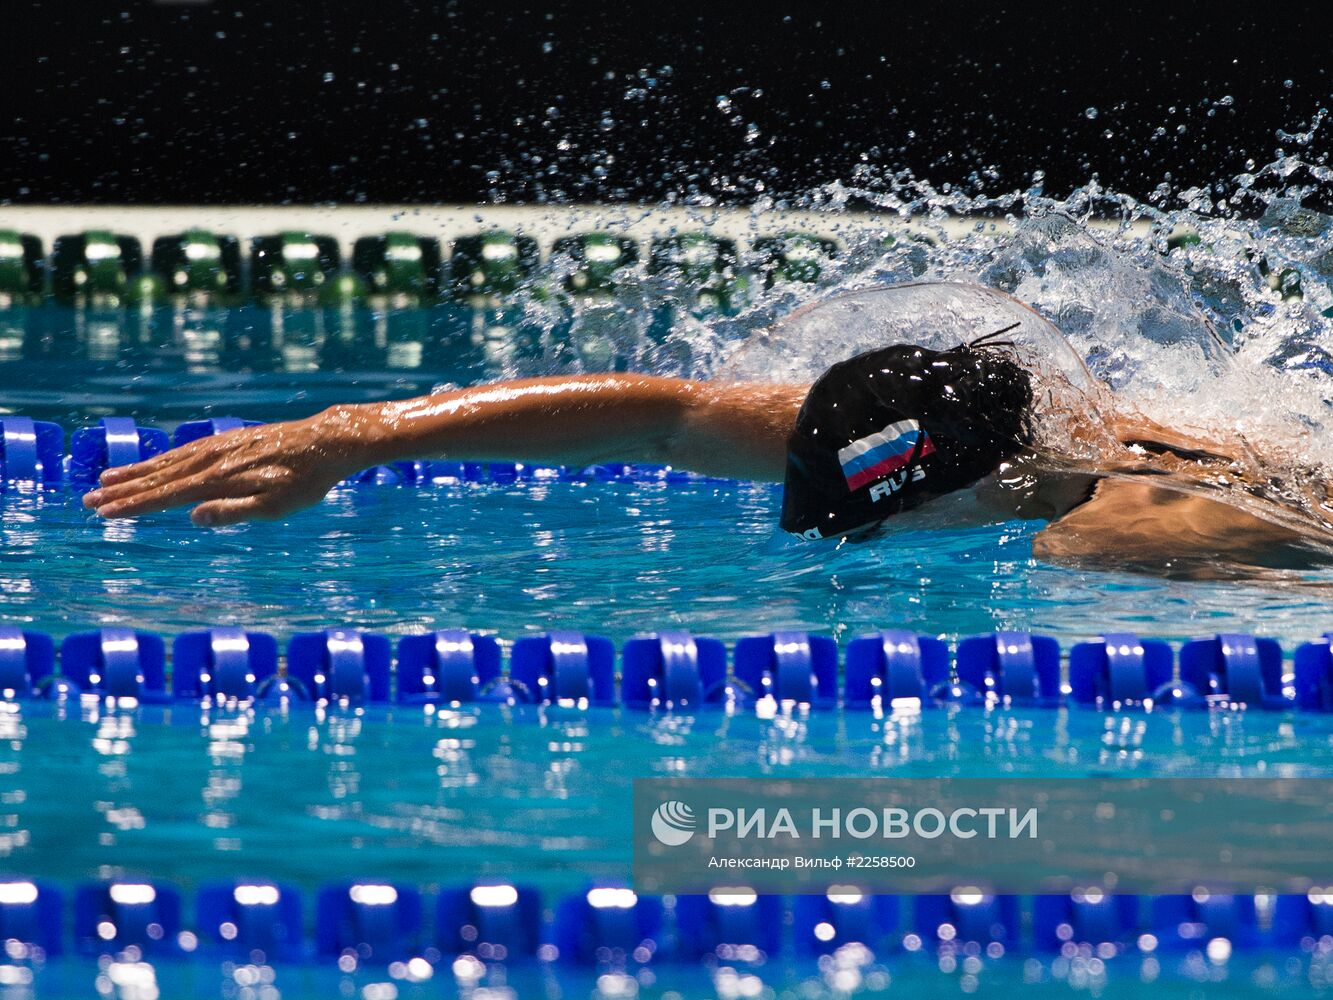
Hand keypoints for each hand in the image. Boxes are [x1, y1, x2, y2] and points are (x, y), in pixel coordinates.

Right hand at [82, 410, 371, 525]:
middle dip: (123, 491)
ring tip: (106, 479)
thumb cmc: (305, 481)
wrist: (326, 442)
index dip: (133, 506)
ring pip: (168, 462)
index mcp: (219, 480)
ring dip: (136, 472)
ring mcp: (219, 447)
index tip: (104, 514)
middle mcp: (212, 460)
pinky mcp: (229, 441)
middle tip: (87, 501)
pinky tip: (154, 464)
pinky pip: (185, 451)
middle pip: (159, 478)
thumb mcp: (275, 506)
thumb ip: (233, 512)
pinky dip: (162, 459)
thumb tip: (193, 517)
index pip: (166, 497)